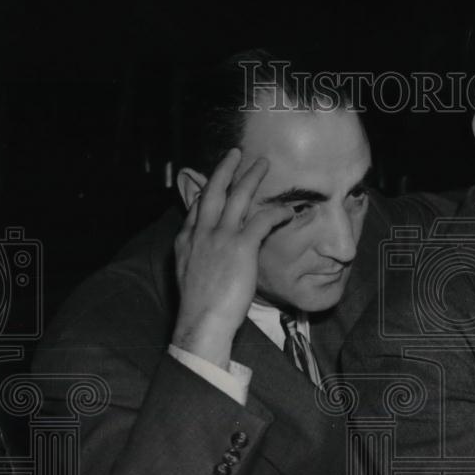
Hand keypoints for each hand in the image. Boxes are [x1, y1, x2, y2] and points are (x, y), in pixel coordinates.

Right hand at [172, 149, 293, 368]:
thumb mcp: (189, 278)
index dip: (206, 192)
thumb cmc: (199, 308)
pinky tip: (287, 211)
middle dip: (225, 169)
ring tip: (263, 164)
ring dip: (251, 177)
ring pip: (237, 197)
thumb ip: (197, 261)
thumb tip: (208, 260)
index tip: (213, 182)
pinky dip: (276, 213)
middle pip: (213, 191)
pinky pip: (262, 220)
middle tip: (236, 153)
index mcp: (186, 241)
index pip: (196, 208)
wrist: (201, 321)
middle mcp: (201, 233)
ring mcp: (220, 237)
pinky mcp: (240, 247)